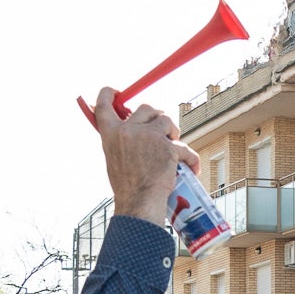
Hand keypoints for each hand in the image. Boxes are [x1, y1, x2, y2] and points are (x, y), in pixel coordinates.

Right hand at [95, 89, 197, 225]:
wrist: (139, 202)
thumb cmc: (127, 185)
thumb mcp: (114, 158)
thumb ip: (120, 140)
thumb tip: (129, 127)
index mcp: (110, 133)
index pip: (104, 103)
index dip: (110, 93)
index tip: (117, 91)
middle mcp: (128, 130)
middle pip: (146, 107)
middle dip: (157, 116)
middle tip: (162, 130)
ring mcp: (149, 136)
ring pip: (166, 121)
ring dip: (172, 132)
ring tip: (173, 147)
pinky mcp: (168, 146)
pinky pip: (184, 147)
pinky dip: (189, 158)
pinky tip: (190, 168)